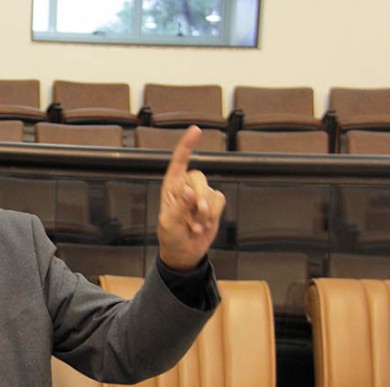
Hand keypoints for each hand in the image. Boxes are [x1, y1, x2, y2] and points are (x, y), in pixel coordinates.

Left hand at [157, 125, 225, 271]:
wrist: (185, 252)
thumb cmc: (170, 237)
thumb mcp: (169, 224)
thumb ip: (179, 207)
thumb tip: (189, 191)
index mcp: (170, 188)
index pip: (178, 162)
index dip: (187, 145)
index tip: (196, 130)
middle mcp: (185, 188)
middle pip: (198, 177)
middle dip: (199, 197)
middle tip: (194, 216)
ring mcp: (201, 195)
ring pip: (211, 191)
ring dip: (205, 211)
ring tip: (195, 225)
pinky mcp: (213, 204)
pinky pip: (220, 200)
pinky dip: (214, 214)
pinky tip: (204, 225)